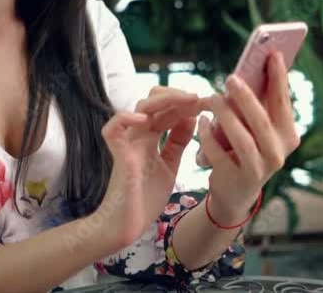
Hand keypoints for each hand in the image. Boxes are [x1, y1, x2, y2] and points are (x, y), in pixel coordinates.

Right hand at [95, 87, 205, 249]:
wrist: (128, 226)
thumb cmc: (145, 199)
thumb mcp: (170, 166)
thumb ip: (177, 143)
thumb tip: (192, 117)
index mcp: (150, 138)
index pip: (168, 110)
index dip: (187, 103)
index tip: (210, 102)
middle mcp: (138, 135)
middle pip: (154, 101)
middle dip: (179, 96)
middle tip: (202, 98)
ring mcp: (127, 143)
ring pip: (140, 107)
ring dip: (166, 99)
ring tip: (189, 100)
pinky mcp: (118, 155)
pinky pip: (112, 129)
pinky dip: (126, 118)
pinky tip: (147, 119)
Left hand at [195, 52, 300, 223]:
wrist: (235, 192)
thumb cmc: (245, 148)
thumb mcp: (256, 129)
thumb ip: (259, 103)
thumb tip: (255, 64)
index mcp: (287, 136)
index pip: (283, 103)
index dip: (279, 78)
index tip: (272, 53)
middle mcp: (278, 153)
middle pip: (262, 121)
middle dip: (247, 97)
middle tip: (231, 77)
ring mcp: (259, 169)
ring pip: (242, 138)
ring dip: (225, 115)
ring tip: (212, 97)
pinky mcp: (237, 179)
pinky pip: (219, 153)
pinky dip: (208, 136)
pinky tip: (199, 121)